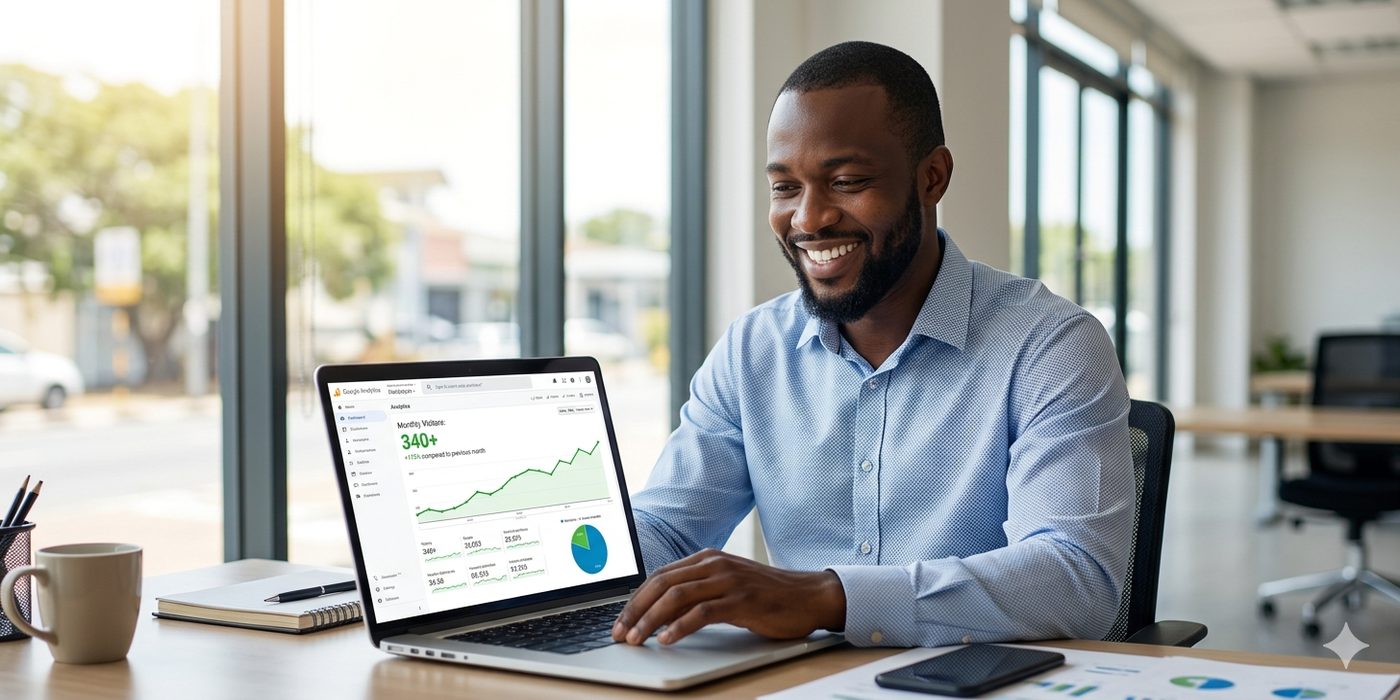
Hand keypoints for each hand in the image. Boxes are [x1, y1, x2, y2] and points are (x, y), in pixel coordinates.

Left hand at [611, 548, 845, 645]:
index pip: (660, 576)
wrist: (809, 595)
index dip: (636, 599)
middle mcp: (714, 564)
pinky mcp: (741, 599)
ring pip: (676, 596)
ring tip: (637, 639)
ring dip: (651, 619)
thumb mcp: (727, 586)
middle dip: (635, 610)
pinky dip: (680, 626)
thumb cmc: (767, 595)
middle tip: (621, 633)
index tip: (621, 621)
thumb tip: (662, 612)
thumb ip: (699, 591)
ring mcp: (728, 580)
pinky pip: (702, 612)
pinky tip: (668, 639)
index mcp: (707, 558)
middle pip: (661, 583)